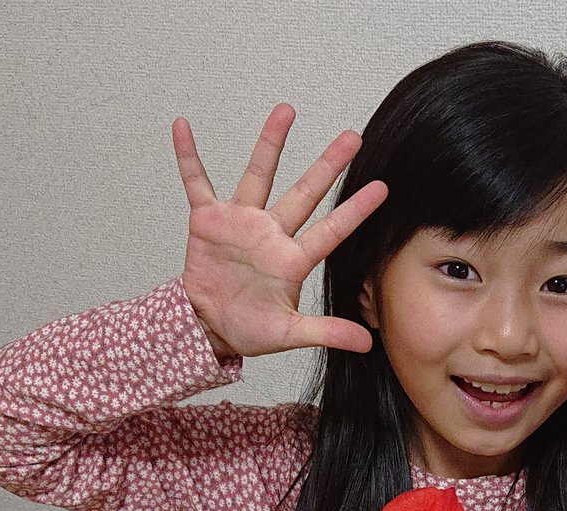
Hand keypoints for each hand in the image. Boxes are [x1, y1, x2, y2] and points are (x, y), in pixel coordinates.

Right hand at [173, 103, 387, 358]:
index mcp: (293, 260)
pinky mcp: (208, 221)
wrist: (208, 327)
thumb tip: (367, 344)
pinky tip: (184, 128)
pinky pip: (196, 183)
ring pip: (259, 176)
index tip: (382, 188)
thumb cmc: (250, 330)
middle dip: (328, 165)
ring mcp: (241, 223)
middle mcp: (272, 234)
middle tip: (352, 137)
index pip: (332, 229)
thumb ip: (327, 332)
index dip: (356, 210)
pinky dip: (188, 157)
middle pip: (305, 193)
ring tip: (287, 111)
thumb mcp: (290, 334)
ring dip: (270, 144)